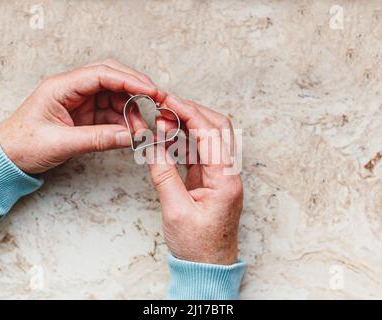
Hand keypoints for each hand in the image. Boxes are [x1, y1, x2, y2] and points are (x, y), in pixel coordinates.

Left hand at [0, 59, 165, 173]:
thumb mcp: (61, 143)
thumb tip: (129, 136)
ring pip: (114, 96)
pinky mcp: (84, 114)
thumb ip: (96, 139)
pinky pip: (110, 113)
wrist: (9, 159)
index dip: (128, 80)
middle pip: (111, 78)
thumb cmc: (24, 146)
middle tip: (156, 100)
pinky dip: (123, 122)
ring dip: (131, 111)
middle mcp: (73, 89)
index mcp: (61, 87)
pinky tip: (131, 134)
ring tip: (141, 130)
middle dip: (135, 88)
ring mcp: (80, 101)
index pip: (101, 74)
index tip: (151, 91)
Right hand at [147, 95, 242, 264]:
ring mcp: (221, 176)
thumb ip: (163, 174)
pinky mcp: (212, 181)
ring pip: (209, 138)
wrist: (208, 268)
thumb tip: (153, 144)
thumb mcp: (175, 210)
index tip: (168, 100)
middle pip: (217, 128)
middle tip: (165, 107)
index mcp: (225, 180)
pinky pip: (200, 152)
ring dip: (188, 125)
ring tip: (163, 122)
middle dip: (192, 112)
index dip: (189, 112)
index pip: (210, 134)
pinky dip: (185, 141)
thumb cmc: (198, 247)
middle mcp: (228, 174)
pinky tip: (169, 138)